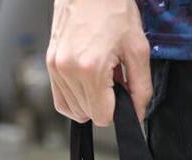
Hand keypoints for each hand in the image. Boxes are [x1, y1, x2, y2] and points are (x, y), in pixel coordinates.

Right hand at [46, 0, 151, 125]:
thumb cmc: (113, 9)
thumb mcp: (138, 50)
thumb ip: (141, 89)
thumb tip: (137, 115)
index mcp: (90, 68)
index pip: (102, 117)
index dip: (117, 110)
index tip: (122, 91)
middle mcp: (68, 70)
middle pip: (88, 114)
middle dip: (104, 102)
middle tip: (112, 76)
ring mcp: (55, 67)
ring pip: (75, 109)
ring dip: (90, 99)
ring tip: (99, 73)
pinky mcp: (50, 63)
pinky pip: (61, 100)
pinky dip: (76, 98)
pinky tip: (87, 83)